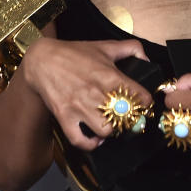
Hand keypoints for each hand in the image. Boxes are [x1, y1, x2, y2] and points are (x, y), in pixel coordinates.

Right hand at [22, 37, 151, 150]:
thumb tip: (147, 59)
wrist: (42, 60)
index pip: (139, 96)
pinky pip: (80, 140)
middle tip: (128, 117)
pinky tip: (96, 138)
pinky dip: (90, 144)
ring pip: (106, 131)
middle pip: (124, 118)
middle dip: (130, 119)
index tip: (143, 104)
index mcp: (109, 75)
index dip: (145, 102)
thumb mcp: (105, 45)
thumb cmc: (74, 53)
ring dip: (111, 131)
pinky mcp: (64, 117)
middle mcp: (96, 93)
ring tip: (111, 125)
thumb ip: (131, 48)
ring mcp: (79, 107)